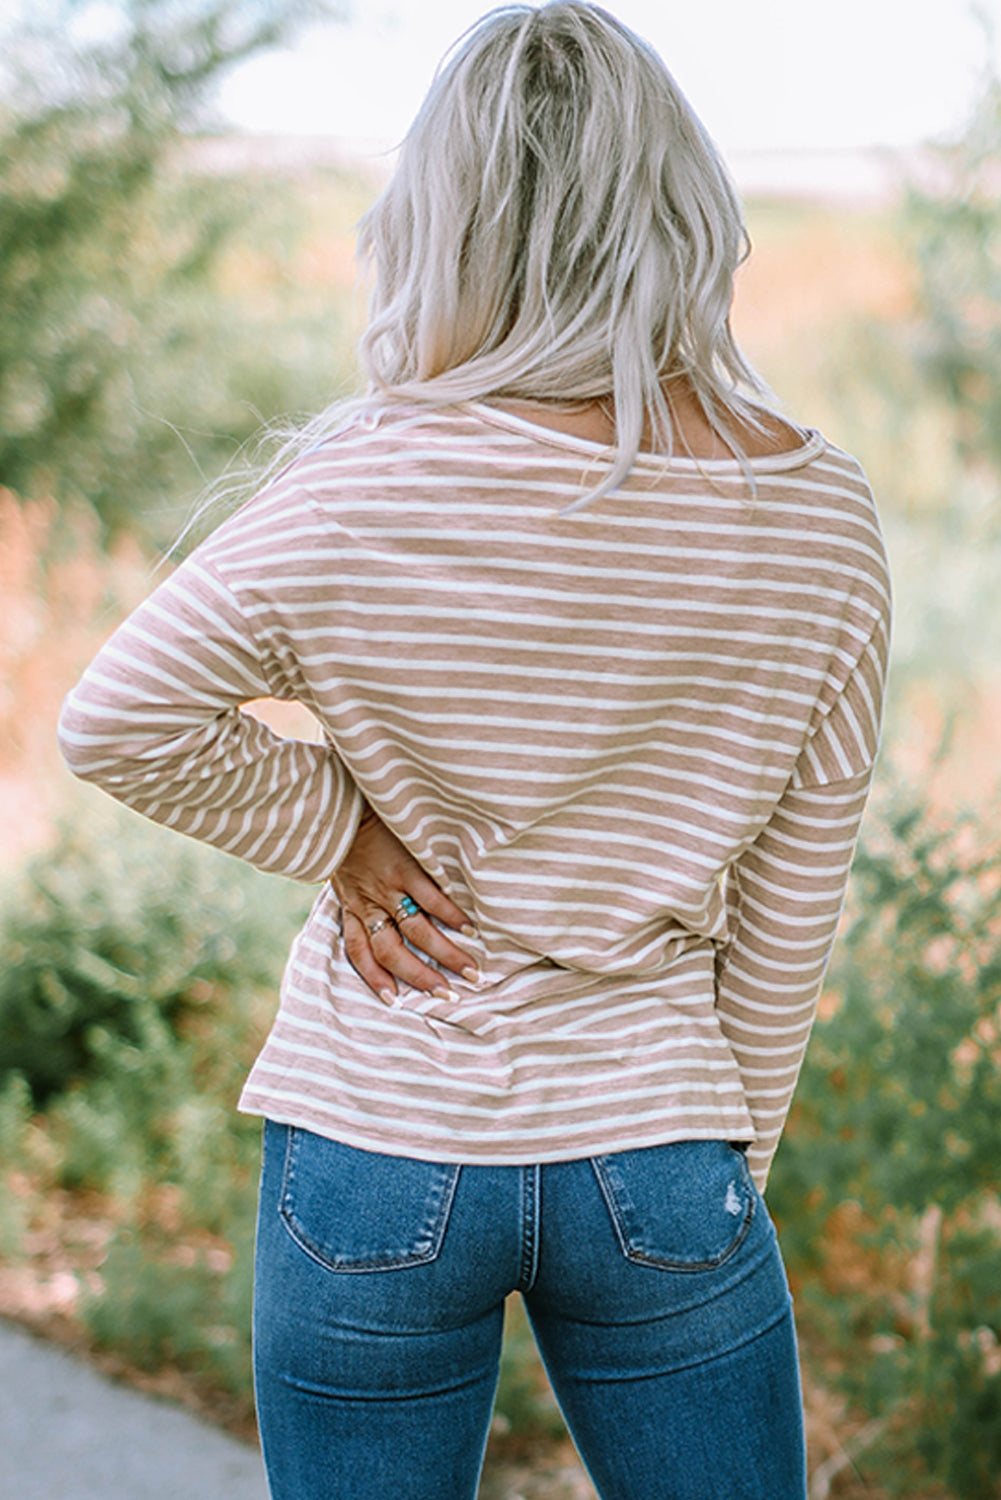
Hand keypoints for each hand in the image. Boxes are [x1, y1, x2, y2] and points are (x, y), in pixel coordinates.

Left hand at [328, 805, 477, 1002]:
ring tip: (470, 970)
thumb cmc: (346, 838)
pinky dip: (450, 915)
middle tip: (448, 995)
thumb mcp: (343, 873)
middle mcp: (369, 903)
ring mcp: (388, 886)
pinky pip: (430, 898)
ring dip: (444, 954)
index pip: (359, 952)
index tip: (394, 1001)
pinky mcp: (407, 867)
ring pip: (417, 931)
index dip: (374, 979)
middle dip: (421, 978)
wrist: (344, 804)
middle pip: (392, 952)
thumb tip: (377, 915)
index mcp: (352, 906)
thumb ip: (359, 895)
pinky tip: (469, 928)